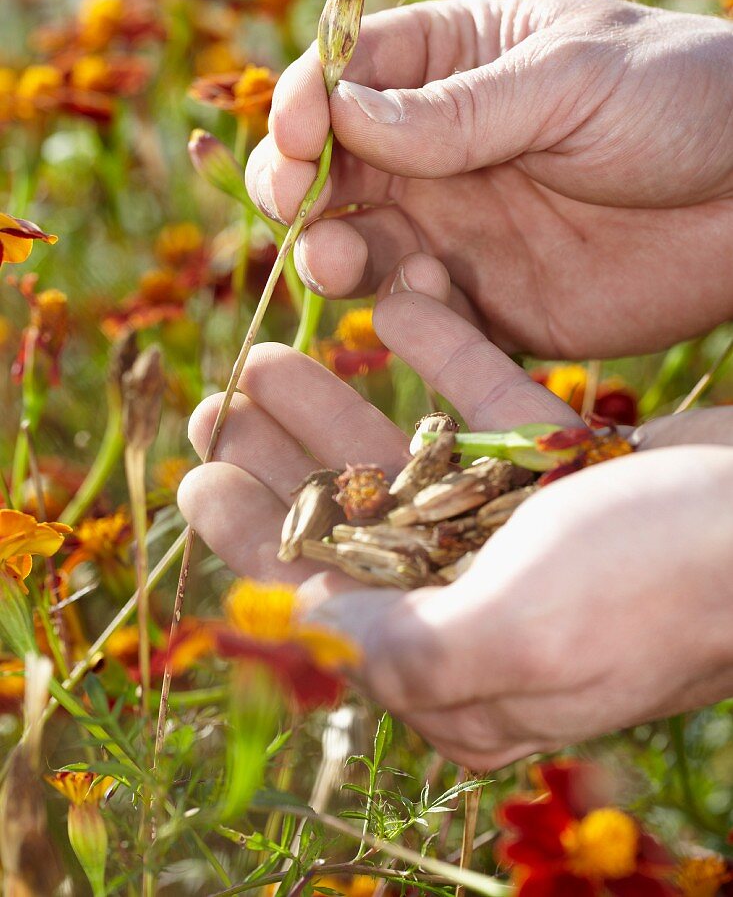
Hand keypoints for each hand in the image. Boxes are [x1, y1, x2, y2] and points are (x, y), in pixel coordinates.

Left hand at [178, 264, 732, 767]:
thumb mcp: (519, 632)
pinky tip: (396, 310)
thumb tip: (290, 626)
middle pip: (357, 526)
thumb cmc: (666, 588)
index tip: (197, 480)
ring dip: (343, 405)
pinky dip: (444, 357)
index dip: (255, 544)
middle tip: (221, 401)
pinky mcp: (572, 470)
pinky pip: (490, 409)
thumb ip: (396, 647)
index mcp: (470, 673)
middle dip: (284, 463)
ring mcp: (532, 533)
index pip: (331, 609)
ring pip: (410, 462)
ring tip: (273, 354)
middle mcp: (492, 605)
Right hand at [247, 0, 732, 356]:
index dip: (306, 101)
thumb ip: (458, 109)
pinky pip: (419, 315)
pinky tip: (423, 294)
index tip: (295, 131)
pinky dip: (401, 311)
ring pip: (359, 243)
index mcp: (455, 63)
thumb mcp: (571, 79)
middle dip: (297, 183)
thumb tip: (341, 114)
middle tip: (296, 202)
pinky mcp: (487, 302)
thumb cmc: (679, 101)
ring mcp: (459, 228)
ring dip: (330, 250)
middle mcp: (439, 149)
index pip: (349, 74)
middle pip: (333, 165)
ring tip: (338, 257)